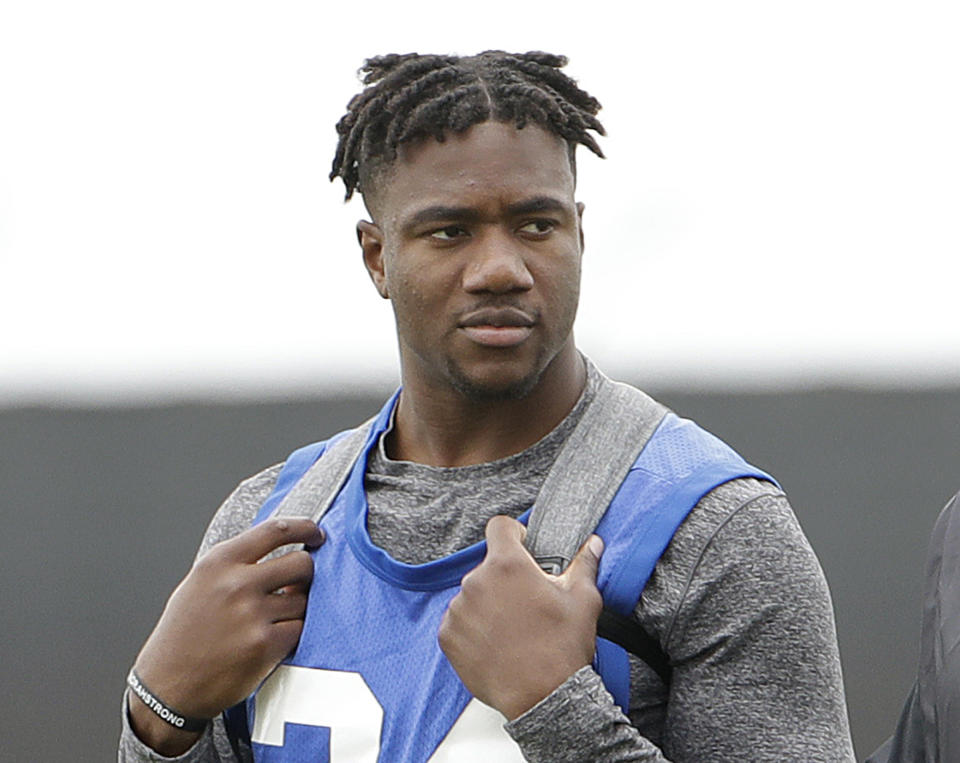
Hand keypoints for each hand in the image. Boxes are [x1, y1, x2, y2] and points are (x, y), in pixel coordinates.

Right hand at [129, 518, 322, 754]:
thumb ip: (238, 564)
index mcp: (219, 562)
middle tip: (299, 585)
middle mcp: (236, 584)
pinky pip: (300, 629)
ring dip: (296, 610)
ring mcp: (252, 615)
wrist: (167, 687)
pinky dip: (292, 634)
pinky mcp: (265, 645)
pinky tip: (272, 639)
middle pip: (301, 564)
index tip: (315, 533)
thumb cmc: (184, 634)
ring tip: (272, 621)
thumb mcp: (199, 583)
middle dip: (306, 574)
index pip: (274, 530)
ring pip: (303, 600)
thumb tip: (284, 549)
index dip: (304, 528)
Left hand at [438, 515, 603, 720]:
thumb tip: (593, 544)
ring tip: (513, 628)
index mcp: (507, 565)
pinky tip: (497, 643)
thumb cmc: (563, 649)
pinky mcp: (448, 636)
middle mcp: (476, 582)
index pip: (499, 527)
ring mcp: (458, 610)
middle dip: (506, 578)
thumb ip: (584, 564)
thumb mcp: (583, 600)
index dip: (514, 534)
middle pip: (488, 566)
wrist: (543, 699)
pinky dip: (474, 627)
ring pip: (473, 594)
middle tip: (527, 602)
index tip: (523, 548)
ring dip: (489, 603)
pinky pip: (459, 620)